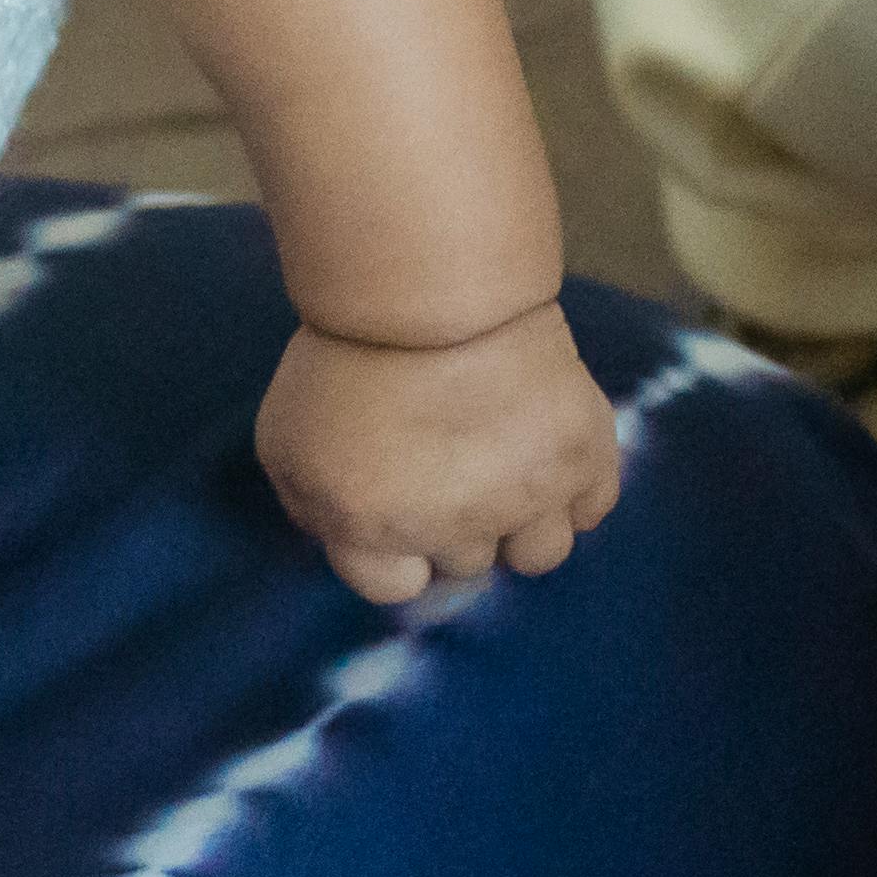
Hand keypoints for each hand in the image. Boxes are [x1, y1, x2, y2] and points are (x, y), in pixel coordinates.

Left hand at [256, 303, 628, 604]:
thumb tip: (344, 539)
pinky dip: (574, 490)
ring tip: (504, 468)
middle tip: (447, 463)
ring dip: (521, 521)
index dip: (393, 550)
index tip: (396, 508)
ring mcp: (525, 499)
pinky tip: (547, 453)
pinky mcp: (582, 459)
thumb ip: (310, 505)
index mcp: (373, 532)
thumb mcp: (285, 436)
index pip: (393, 588)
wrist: (428, 288)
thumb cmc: (343, 356)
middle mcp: (454, 531)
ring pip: (539, 553)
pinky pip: (591, 509)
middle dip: (453, 525)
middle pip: (467, 564)